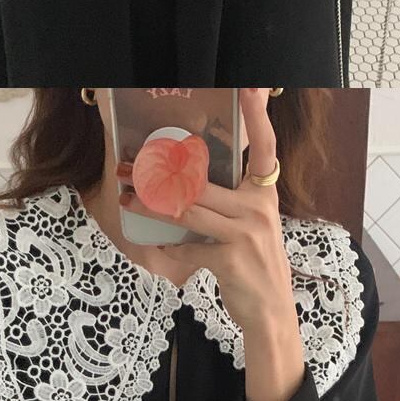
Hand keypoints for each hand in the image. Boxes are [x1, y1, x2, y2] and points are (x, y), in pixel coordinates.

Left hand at [141, 94, 304, 400]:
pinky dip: (170, 248)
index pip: (265, 145)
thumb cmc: (257, 264)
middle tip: (129, 162)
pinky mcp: (230, 258)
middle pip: (202, 179)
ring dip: (151, 204)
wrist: (272, 314)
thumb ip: (231, 201)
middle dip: (162, 171)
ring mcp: (246, 232)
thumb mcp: (253, 225)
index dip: (257, 115)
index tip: (250, 85)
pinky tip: (157, 248)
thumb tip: (187, 179)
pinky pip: (189, 247)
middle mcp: (258, 206)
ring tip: (127, 194)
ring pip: (188, 208)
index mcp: (265, 192)